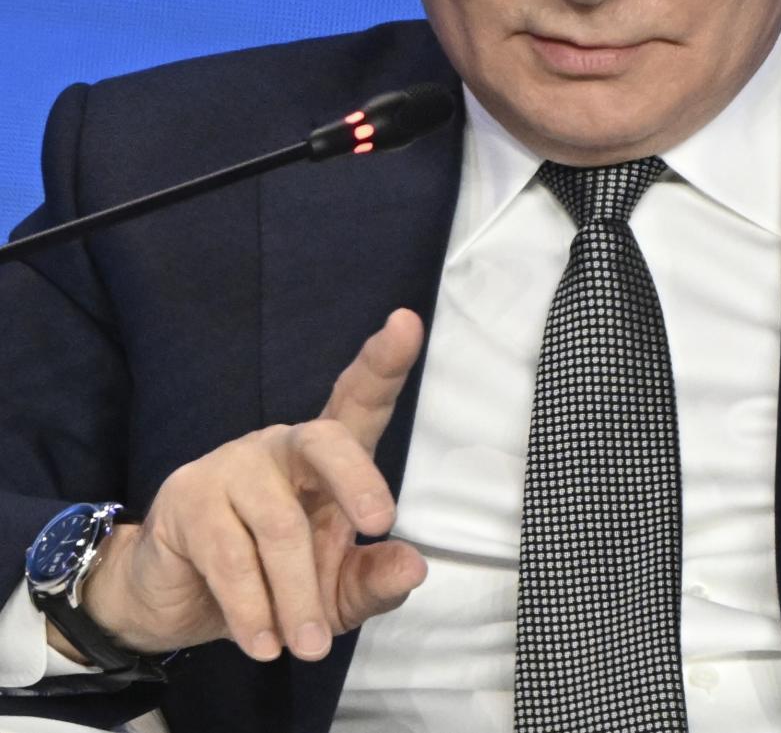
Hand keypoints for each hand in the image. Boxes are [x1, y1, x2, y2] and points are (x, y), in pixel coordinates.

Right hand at [74, 308, 426, 662]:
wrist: (176, 602)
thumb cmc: (272, 583)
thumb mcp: (332, 594)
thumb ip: (373, 582)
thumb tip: (415, 565)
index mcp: (325, 457)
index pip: (358, 399)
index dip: (384, 362)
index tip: (407, 322)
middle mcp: (282, 447)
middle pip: (325, 439)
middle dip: (357, 476)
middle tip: (380, 521)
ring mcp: (233, 466)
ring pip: (280, 525)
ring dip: (298, 594)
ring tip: (306, 646)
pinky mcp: (189, 501)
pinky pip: (231, 556)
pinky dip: (253, 608)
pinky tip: (264, 642)